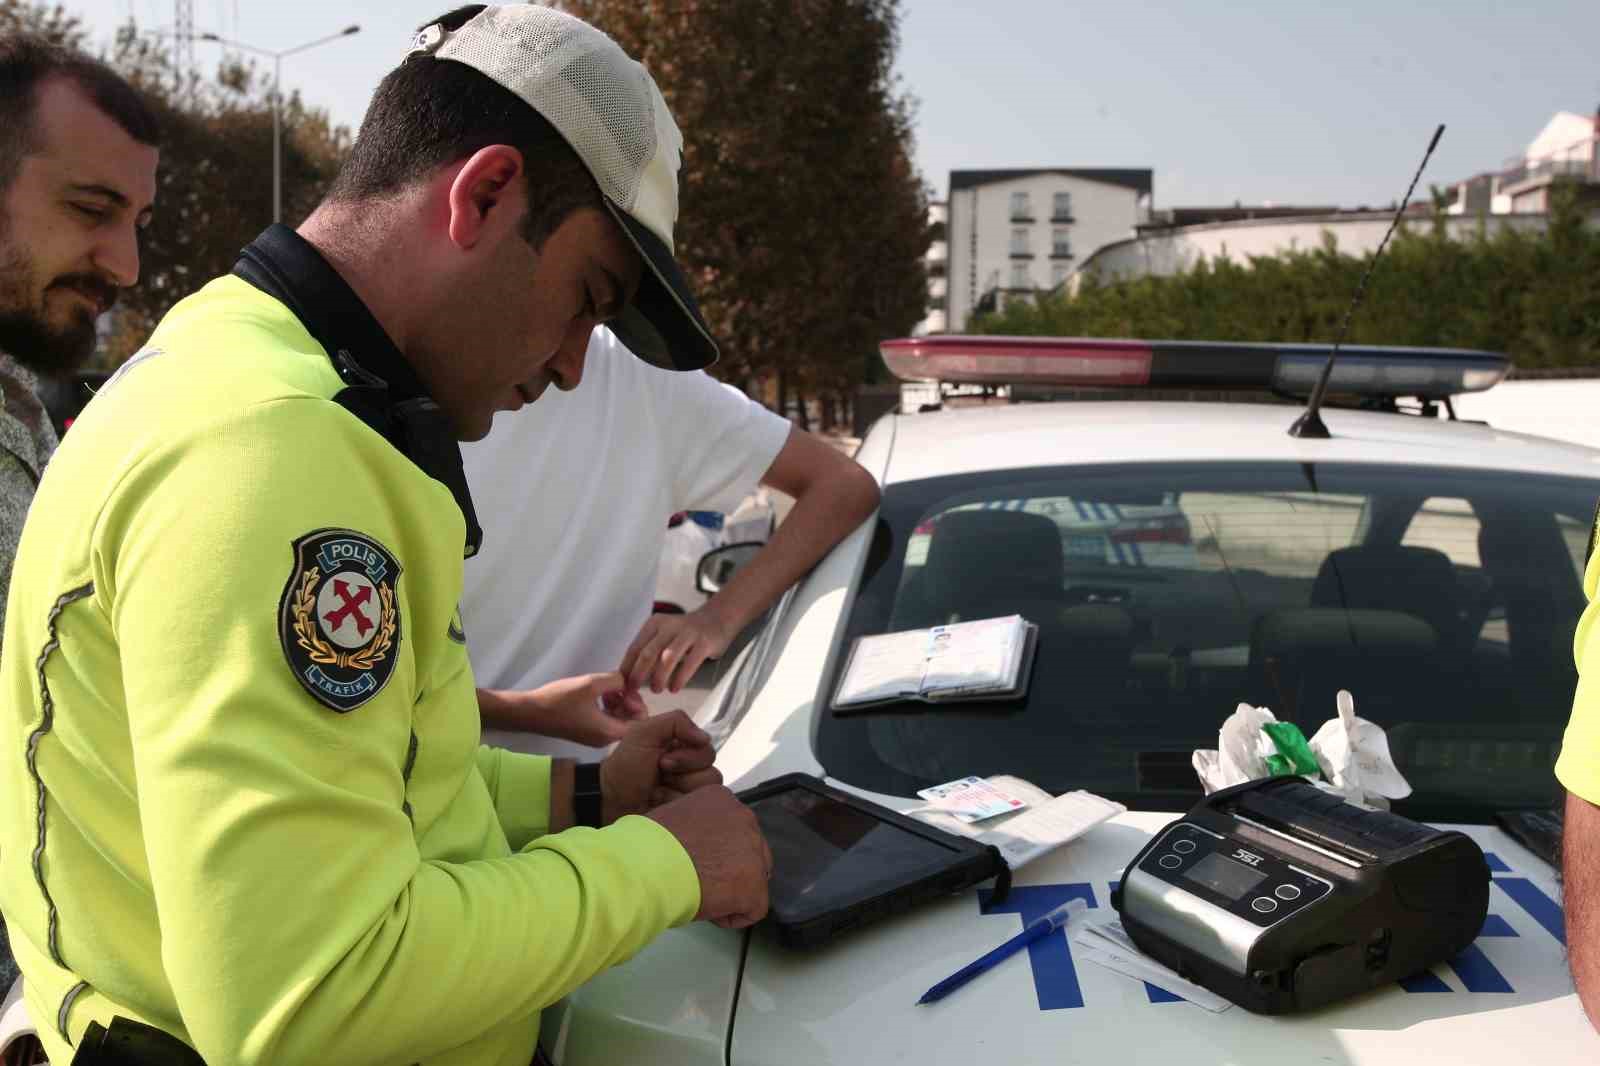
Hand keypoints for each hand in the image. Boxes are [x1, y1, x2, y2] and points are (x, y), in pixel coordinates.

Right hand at [487, 674, 646, 746]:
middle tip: (619, 686)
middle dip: (629, 701)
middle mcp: (605, 739)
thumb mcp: (591, 684)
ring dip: (619, 702)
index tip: (627, 690)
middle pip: (631, 722)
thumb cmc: (560, 700)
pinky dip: (608, 706)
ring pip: (619, 719)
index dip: (639, 705)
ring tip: (608, 688)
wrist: (530, 712)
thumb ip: (616, 680)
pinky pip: (607, 719)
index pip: (640, 724)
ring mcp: (595, 736)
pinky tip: (599, 693)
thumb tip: (626, 680)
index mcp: (609, 733)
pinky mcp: (586, 731)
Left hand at [600, 709, 720, 821]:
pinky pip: (701, 807)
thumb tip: (706, 738)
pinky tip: (660, 804)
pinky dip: (676, 804)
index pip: (706, 747)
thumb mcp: (643, 733)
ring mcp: (689, 791)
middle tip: (659, 775)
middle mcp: (689, 767)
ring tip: (657, 792)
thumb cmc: (625, 766)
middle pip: (709, 768)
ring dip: (678, 789)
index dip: (687, 755)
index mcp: (681, 746)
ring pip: (708, 788)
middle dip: (681, 772)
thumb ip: (675, 722)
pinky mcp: (688, 810)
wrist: (610, 801)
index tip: (662, 760)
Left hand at [621, 607, 735, 693]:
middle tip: (635, 690)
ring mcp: (687, 633)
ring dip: (659, 677)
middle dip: (638, 675)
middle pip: (648, 653)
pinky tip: (675, 688)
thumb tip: (628, 676)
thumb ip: (648, 651)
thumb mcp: (663, 635)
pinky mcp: (704, 642)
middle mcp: (669, 626)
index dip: (627, 669)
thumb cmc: (685, 634)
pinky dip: (680, 678)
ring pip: (667, 658)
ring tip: (657, 689)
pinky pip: (689, 663)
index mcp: (654, 624)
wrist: (716, 619)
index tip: (623, 685)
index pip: (634, 648)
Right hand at [647, 785, 771, 928]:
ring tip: (701, 895)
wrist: (647, 867)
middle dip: (731, 869)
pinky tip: (708, 911)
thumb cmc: (645, 847)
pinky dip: (732, 916)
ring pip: (753, 878)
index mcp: (721, 798)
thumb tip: (693, 846)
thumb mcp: (670, 818)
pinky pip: (753, 908)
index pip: (731, 828)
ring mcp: (753, 850)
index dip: (714, 851)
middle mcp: (743, 817)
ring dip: (731, 890)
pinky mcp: (754, 883)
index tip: (694, 862)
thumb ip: (692, 827)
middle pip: (749, 851)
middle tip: (701, 881)